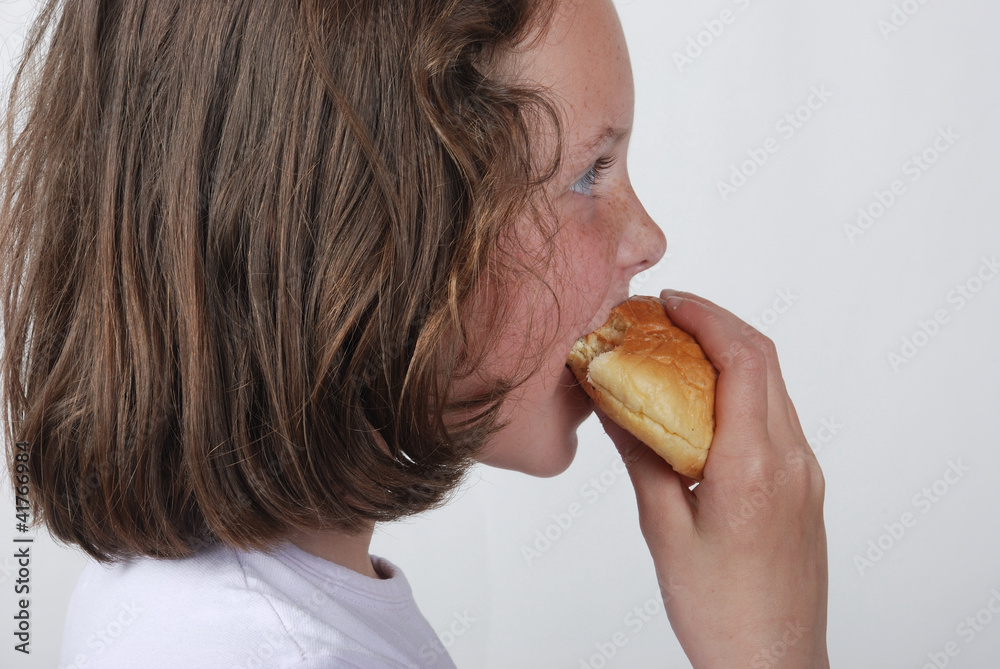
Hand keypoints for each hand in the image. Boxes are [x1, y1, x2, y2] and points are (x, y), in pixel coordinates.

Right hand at [593, 289, 828, 667]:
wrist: (774, 663)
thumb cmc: (719, 610)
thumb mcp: (663, 529)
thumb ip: (640, 456)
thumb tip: (613, 402)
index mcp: (754, 466)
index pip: (743, 360)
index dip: (707, 317)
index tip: (669, 301)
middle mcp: (792, 460)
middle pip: (764, 361)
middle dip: (717, 324)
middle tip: (667, 316)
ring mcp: (805, 473)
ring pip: (773, 387)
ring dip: (729, 356)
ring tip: (676, 353)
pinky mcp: (804, 488)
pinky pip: (775, 418)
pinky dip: (740, 392)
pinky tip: (701, 403)